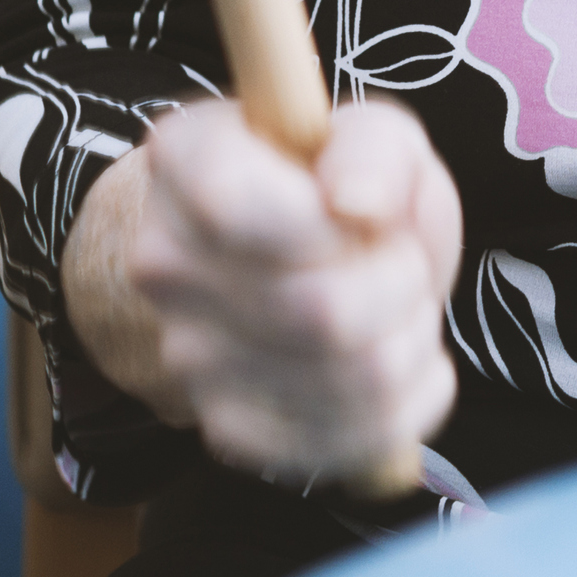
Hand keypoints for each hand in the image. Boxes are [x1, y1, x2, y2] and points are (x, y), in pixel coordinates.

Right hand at [65, 99, 461, 484]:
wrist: (300, 252)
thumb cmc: (339, 182)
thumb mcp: (373, 131)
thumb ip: (373, 150)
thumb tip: (359, 204)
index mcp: (186, 163)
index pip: (234, 207)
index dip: (332, 224)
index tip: (366, 212)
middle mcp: (165, 263)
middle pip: (322, 311)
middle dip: (402, 282)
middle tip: (399, 258)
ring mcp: (187, 357)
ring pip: (352, 381)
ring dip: (411, 341)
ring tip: (396, 306)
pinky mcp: (227, 430)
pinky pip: (347, 445)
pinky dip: (404, 404)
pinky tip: (393, 357)